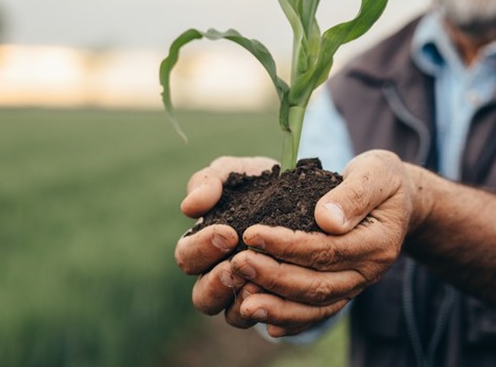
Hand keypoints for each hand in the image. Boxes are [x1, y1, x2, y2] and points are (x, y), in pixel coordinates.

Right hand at [174, 156, 277, 325]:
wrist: (308, 195)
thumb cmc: (260, 184)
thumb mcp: (235, 173)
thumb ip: (209, 181)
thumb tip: (191, 206)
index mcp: (203, 246)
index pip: (187, 257)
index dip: (202, 248)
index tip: (228, 233)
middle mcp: (219, 275)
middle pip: (203, 297)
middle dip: (217, 283)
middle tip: (238, 265)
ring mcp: (247, 295)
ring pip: (233, 316)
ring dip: (244, 302)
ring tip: (260, 284)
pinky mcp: (277, 305)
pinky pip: (271, 321)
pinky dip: (276, 313)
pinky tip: (286, 297)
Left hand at [228, 150, 420, 336]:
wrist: (401, 201)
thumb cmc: (383, 180)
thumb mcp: (377, 173)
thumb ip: (354, 194)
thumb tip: (327, 219)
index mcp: (377, 242)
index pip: (327, 249)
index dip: (287, 245)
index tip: (251, 234)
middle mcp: (368, 271)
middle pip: (317, 284)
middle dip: (274, 277)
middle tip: (237, 264)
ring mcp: (356, 285)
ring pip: (315, 305)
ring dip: (277, 306)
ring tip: (243, 302)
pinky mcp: (344, 290)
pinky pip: (318, 313)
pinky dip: (292, 321)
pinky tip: (266, 322)